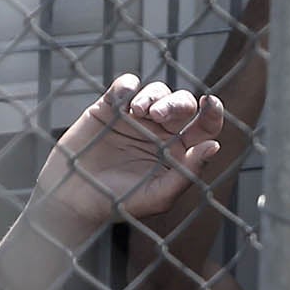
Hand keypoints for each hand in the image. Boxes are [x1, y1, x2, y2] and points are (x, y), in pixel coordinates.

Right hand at [37, 76, 224, 228]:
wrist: (75, 200)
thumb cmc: (120, 203)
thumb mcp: (160, 195)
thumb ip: (188, 172)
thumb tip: (213, 146)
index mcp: (179, 153)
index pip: (204, 128)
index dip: (212, 113)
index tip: (210, 103)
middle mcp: (161, 133)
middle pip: (182, 104)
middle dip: (176, 103)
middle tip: (159, 115)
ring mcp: (136, 119)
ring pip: (156, 91)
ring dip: (152, 96)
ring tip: (138, 113)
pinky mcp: (110, 109)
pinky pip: (124, 87)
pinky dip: (128, 86)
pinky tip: (124, 97)